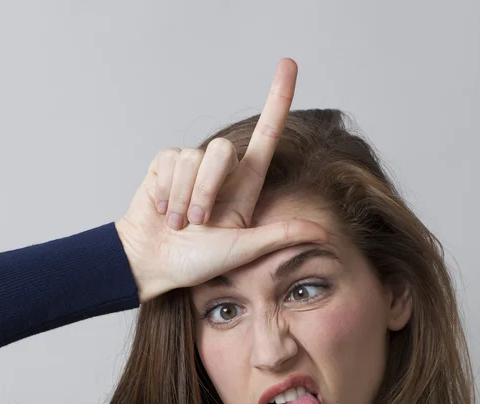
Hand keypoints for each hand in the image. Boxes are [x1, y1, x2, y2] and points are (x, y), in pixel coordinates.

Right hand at [115, 58, 329, 302]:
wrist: (153, 264)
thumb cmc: (198, 262)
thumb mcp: (243, 250)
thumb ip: (279, 235)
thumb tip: (326, 231)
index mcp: (244, 187)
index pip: (267, 135)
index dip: (278, 99)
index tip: (288, 64)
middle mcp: (220, 173)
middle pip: (223, 149)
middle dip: (207, 189)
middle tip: (198, 222)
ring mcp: (191, 168)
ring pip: (194, 157)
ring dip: (183, 197)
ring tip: (178, 223)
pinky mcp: (164, 166)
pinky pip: (169, 160)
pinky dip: (165, 190)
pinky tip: (162, 210)